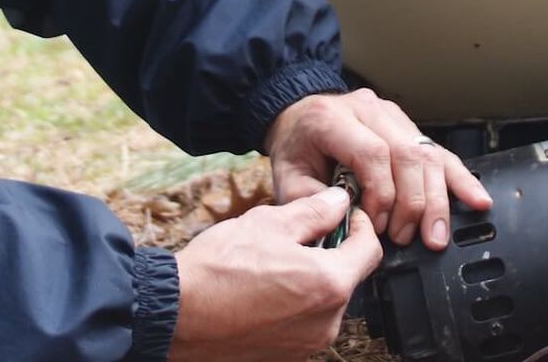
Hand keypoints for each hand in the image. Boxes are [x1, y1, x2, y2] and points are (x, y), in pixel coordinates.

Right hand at [169, 187, 379, 360]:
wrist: (177, 313)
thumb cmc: (218, 268)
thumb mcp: (269, 223)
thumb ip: (314, 212)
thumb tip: (340, 201)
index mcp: (329, 284)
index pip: (370, 250)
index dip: (361, 226)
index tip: (347, 215)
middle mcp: (327, 322)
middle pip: (346, 278)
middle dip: (330, 254)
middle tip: (298, 237)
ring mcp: (307, 344)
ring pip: (323, 302)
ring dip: (310, 280)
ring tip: (272, 265)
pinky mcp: (287, 357)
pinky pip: (303, 324)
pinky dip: (292, 305)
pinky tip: (262, 291)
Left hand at [263, 89, 492, 248]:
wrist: (298, 116)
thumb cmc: (296, 147)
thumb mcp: (287, 175)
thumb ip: (311, 201)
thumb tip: (348, 226)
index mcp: (332, 119)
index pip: (372, 152)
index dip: (381, 193)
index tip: (375, 224)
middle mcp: (368, 110)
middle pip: (407, 154)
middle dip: (413, 203)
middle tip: (405, 237)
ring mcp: (392, 115)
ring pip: (427, 154)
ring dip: (437, 199)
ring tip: (436, 235)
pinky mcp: (409, 127)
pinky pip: (439, 152)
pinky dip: (460, 179)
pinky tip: (477, 200)